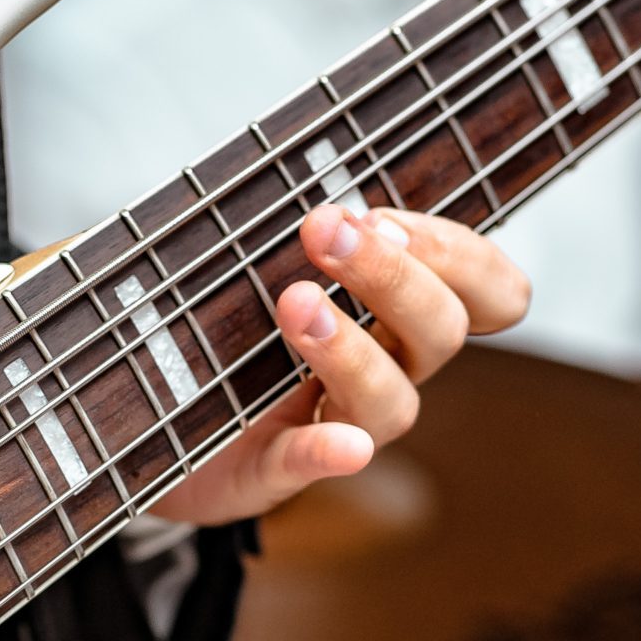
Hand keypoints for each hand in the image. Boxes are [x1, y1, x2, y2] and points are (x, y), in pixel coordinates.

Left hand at [153, 205, 527, 525]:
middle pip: (442, 330)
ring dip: (352, 346)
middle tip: (323, 230)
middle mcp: (387, 369)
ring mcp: (336, 421)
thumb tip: (295, 174)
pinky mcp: (276, 467)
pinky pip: (313, 464)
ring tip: (296, 302)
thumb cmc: (223, 321)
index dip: (457, 254)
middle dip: (391, 274)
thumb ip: (298, 221)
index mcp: (399, 313)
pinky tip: (342, 447)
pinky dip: (330, 453)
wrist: (151, 414)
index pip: (489, 292)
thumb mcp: (262, 256)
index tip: (378, 216)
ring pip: (391, 400)